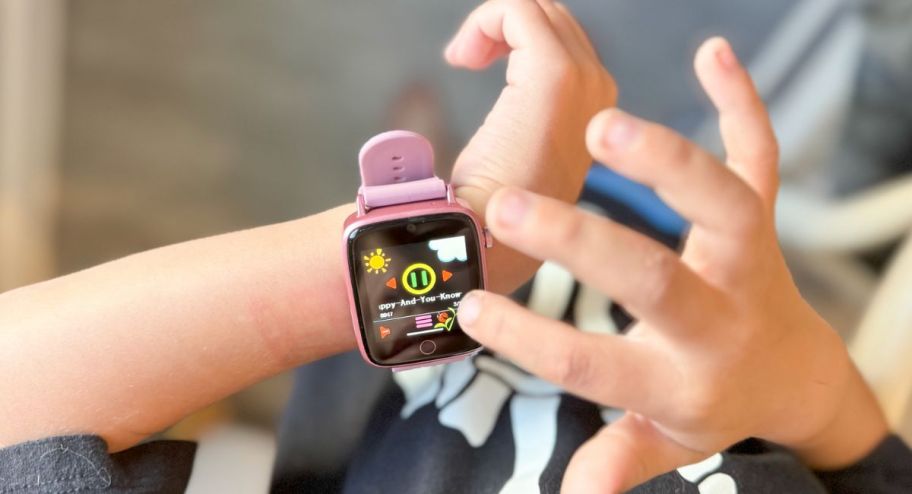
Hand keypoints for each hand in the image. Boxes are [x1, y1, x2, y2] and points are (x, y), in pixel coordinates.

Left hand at [445, 0, 616, 290]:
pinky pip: (519, 11)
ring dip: (491, 24)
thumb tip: (484, 58)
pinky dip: (486, 21)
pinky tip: (461, 58)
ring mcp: (584, 83)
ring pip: (537, 11)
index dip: (515, 37)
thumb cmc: (490, 205)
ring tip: (463, 58)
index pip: (563, 38)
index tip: (474, 62)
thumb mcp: (515, 147)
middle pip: (552, 18)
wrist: (484, 242)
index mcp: (597, 110)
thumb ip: (521, 107)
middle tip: (466, 59)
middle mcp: (601, 92)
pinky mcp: (554, 78)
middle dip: (503, 26)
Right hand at [456, 37, 888, 491]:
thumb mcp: (667, 440)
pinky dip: (744, 103)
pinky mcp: (763, 220)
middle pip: (656, 280)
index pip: (596, 367)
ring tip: (603, 123)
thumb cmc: (711, 400)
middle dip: (581, 245)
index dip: (529, 342)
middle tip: (509, 207)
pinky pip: (762, 157)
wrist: (792, 371)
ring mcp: (748, 262)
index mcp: (682, 377)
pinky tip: (713, 53)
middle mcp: (718, 317)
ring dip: (668, 161)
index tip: (471, 306)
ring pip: (724, 206)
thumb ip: (619, 461)